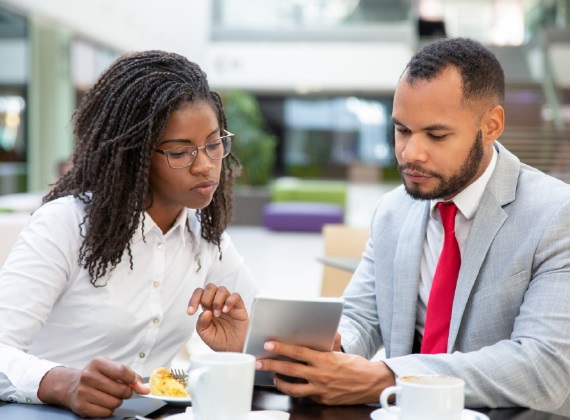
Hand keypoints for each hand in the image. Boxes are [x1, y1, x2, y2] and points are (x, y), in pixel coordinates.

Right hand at [37, 357, 147, 417]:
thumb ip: (130, 375)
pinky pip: (107, 412)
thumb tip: (144, 389)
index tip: (136, 383)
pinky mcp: (82, 406)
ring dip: (117, 401)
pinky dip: (109, 409)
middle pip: (121, 389)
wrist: (71, 386)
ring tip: (110, 395)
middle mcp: (88, 376)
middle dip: (126, 392)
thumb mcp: (112, 368)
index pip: (122, 371)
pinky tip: (103, 402)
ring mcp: (83, 392)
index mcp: (97, 363)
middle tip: (121, 390)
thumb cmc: (97, 375)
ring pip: (115, 403)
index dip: (133, 379)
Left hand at [187, 283, 248, 351]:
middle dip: (206, 299)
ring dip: (217, 301)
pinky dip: (229, 301)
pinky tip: (226, 310)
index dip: (193, 299)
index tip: (190, 312)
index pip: (199, 294)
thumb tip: (206, 312)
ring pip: (222, 289)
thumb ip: (201, 322)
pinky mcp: (239, 307)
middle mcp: (218, 303)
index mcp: (207, 308)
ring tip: (218, 314)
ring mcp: (229, 304)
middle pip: (210, 287)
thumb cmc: (220, 341)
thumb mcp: (205, 334)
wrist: (234, 349)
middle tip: (209, 313)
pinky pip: (236, 296)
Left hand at [256, 341, 394, 404]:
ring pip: (293, 388)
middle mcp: (320, 375)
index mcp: (324, 359)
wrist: (372, 384)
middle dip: (271, 366)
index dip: (281, 348)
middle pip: (289, 370)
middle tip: (259, 363)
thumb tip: (321, 334)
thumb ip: (327, 345)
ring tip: (273, 377)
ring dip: (280, 382)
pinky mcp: (322, 400)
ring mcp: (320, 389)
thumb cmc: (358, 366)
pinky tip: (291, 387)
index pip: (297, 352)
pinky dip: (296, 391)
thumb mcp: (340, 352)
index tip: (269, 345)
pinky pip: (305, 396)